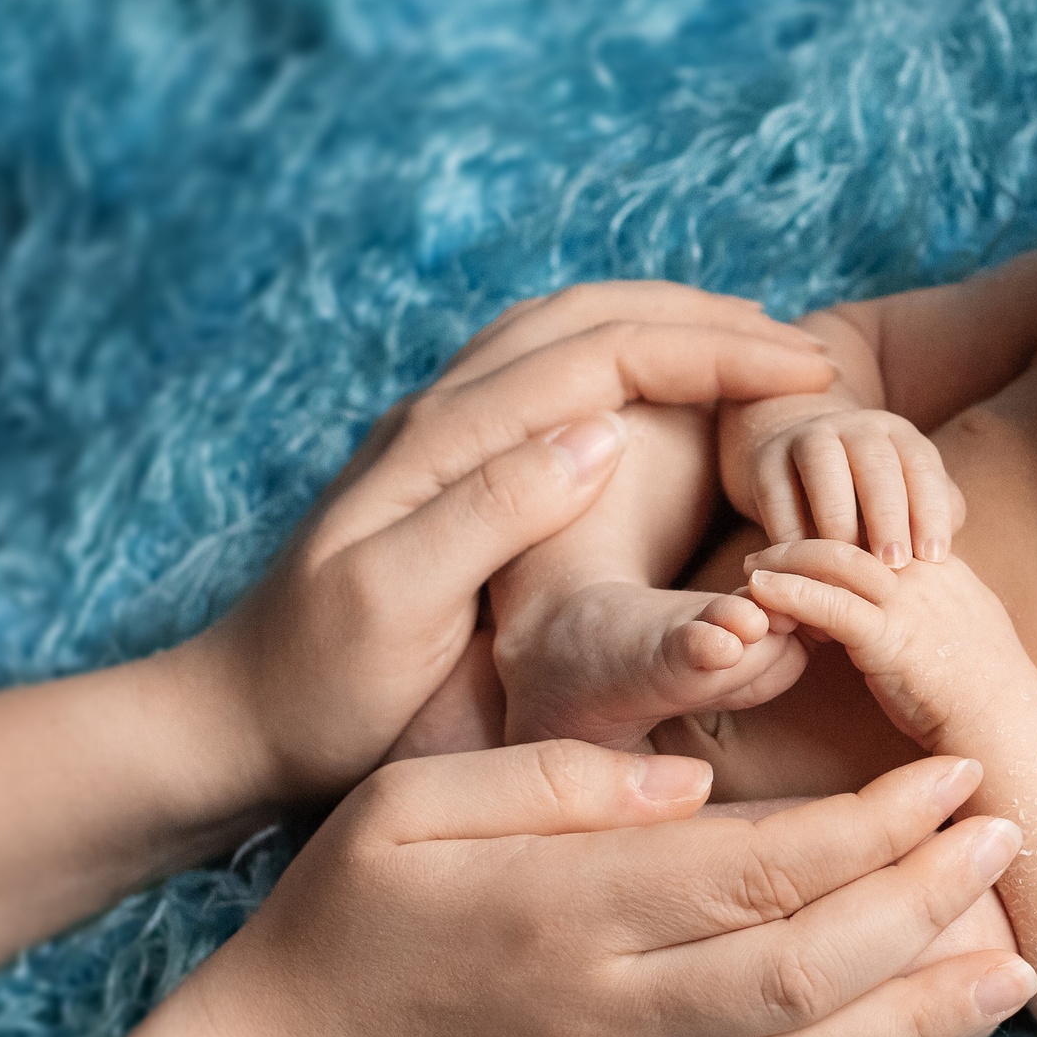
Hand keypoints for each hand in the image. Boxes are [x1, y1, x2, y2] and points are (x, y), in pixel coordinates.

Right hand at [0, 747, 1036, 1036]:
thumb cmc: (337, 930)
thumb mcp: (408, 803)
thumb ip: (555, 778)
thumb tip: (696, 776)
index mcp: (566, 907)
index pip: (761, 865)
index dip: (878, 821)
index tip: (953, 771)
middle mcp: (615, 1008)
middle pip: (812, 964)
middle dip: (931, 899)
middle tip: (1011, 831)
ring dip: (932, 1007)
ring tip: (1018, 954)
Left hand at [187, 282, 834, 807]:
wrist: (227, 722)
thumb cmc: (316, 689)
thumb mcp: (395, 607)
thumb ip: (490, 510)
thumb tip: (600, 432)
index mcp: (444, 439)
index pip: (607, 353)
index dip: (716, 354)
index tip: (809, 373)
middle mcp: (441, 414)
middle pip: (593, 315)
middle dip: (707, 319)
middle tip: (804, 350)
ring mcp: (438, 434)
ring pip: (568, 330)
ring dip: (666, 323)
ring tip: (753, 351)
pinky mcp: (442, 466)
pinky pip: (547, 370)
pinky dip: (622, 355)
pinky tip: (658, 395)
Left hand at [742, 540, 1034, 750]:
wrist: (1007, 723)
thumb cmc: (987, 688)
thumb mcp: (967, 626)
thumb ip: (936, 605)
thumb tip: (914, 605)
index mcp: (942, 566)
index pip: (881, 528)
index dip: (838, 534)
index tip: (805, 543)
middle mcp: (925, 573)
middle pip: (853, 533)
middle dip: (803, 537)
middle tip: (765, 549)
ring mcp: (909, 602)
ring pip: (837, 560)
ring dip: (786, 559)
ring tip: (751, 568)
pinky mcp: (891, 637)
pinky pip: (832, 604)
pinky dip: (791, 592)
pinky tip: (761, 591)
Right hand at [747, 408, 966, 566]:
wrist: (802, 467)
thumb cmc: (871, 499)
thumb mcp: (908, 498)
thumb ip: (934, 517)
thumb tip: (941, 551)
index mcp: (899, 435)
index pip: (921, 466)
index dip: (930, 510)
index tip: (933, 557)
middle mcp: (856, 427)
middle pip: (875, 464)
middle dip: (888, 515)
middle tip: (894, 564)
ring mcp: (808, 437)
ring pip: (824, 469)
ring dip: (838, 518)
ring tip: (849, 563)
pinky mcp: (766, 458)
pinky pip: (777, 492)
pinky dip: (789, 529)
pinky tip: (803, 564)